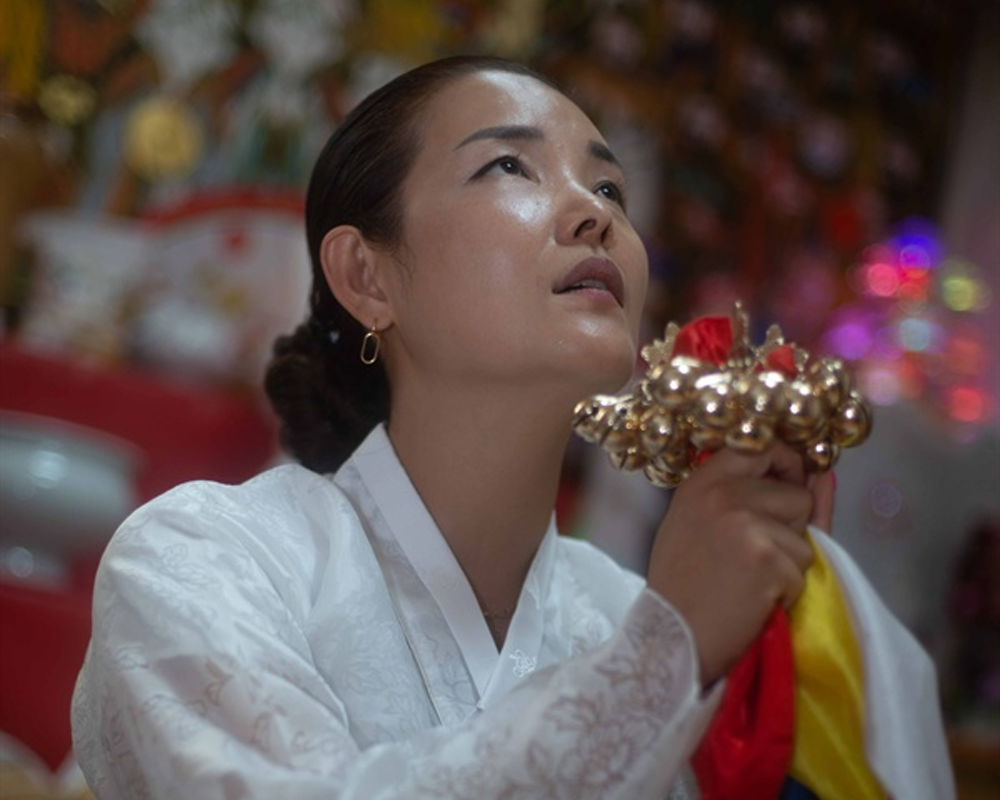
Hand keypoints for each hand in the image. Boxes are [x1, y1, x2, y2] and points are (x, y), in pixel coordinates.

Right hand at [646, 443, 814, 686]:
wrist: (672, 636)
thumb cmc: (687, 585)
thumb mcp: (705, 524)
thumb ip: (758, 494)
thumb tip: (823, 473)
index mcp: (704, 481)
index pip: (762, 446)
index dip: (786, 467)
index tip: (785, 490)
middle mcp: (724, 492)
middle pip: (797, 495)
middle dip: (789, 530)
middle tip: (750, 560)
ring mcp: (746, 523)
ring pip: (805, 537)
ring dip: (788, 565)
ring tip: (748, 582)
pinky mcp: (767, 558)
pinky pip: (802, 570)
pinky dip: (786, 591)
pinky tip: (752, 600)